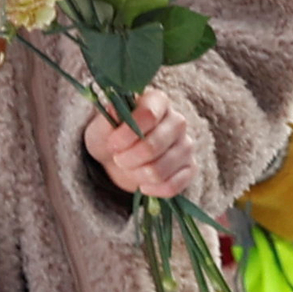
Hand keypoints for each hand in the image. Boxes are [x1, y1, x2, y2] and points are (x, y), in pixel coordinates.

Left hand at [83, 88, 197, 200]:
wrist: (119, 156)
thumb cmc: (112, 136)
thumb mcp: (103, 124)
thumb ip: (109, 116)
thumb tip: (115, 108)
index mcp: (158, 102)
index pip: (149, 114)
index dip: (128, 133)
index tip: (113, 144)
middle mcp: (177, 121)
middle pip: (153, 146)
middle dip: (128, 158)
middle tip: (118, 159)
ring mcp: (186, 146)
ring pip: (160, 170)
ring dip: (137, 175)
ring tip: (130, 169)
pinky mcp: (190, 168)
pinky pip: (172, 186)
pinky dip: (152, 189)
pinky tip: (143, 184)